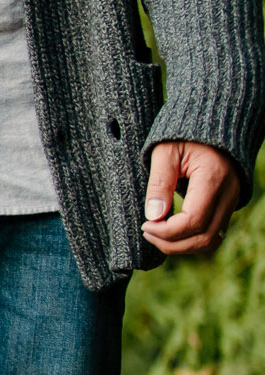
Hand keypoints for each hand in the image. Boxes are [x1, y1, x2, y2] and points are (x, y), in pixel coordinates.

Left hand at [142, 141, 242, 255]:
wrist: (211, 128)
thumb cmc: (184, 137)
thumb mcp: (165, 152)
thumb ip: (159, 183)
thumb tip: (153, 215)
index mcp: (214, 179)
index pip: (193, 221)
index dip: (166, 231)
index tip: (145, 225)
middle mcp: (228, 195)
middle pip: (203, 237)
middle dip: (170, 243)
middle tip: (146, 231)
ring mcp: (231, 203)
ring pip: (210, 241)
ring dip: (181, 246)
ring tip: (155, 234)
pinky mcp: (227, 207)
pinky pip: (212, 235)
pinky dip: (190, 240)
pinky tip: (169, 232)